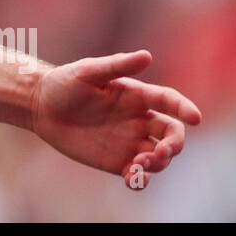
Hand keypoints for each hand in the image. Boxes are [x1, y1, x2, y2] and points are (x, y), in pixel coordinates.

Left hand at [29, 50, 202, 189]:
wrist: (40, 107)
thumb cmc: (64, 83)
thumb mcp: (88, 72)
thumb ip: (117, 66)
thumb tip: (147, 55)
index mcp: (136, 96)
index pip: (169, 101)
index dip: (184, 108)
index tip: (195, 118)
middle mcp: (138, 119)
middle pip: (172, 134)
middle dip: (174, 145)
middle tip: (159, 151)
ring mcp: (129, 141)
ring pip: (159, 156)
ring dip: (158, 163)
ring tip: (138, 163)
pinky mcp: (116, 160)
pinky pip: (138, 174)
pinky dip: (141, 179)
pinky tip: (132, 178)